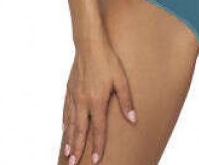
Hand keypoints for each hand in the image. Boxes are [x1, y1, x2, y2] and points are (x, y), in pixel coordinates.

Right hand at [62, 34, 136, 164]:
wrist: (89, 44)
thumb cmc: (108, 60)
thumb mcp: (122, 79)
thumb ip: (127, 101)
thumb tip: (133, 119)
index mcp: (97, 100)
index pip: (98, 129)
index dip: (97, 146)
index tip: (95, 160)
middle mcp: (83, 101)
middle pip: (80, 130)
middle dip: (78, 149)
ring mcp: (74, 95)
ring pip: (71, 122)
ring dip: (70, 139)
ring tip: (68, 153)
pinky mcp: (70, 88)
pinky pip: (66, 109)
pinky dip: (65, 122)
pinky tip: (65, 128)